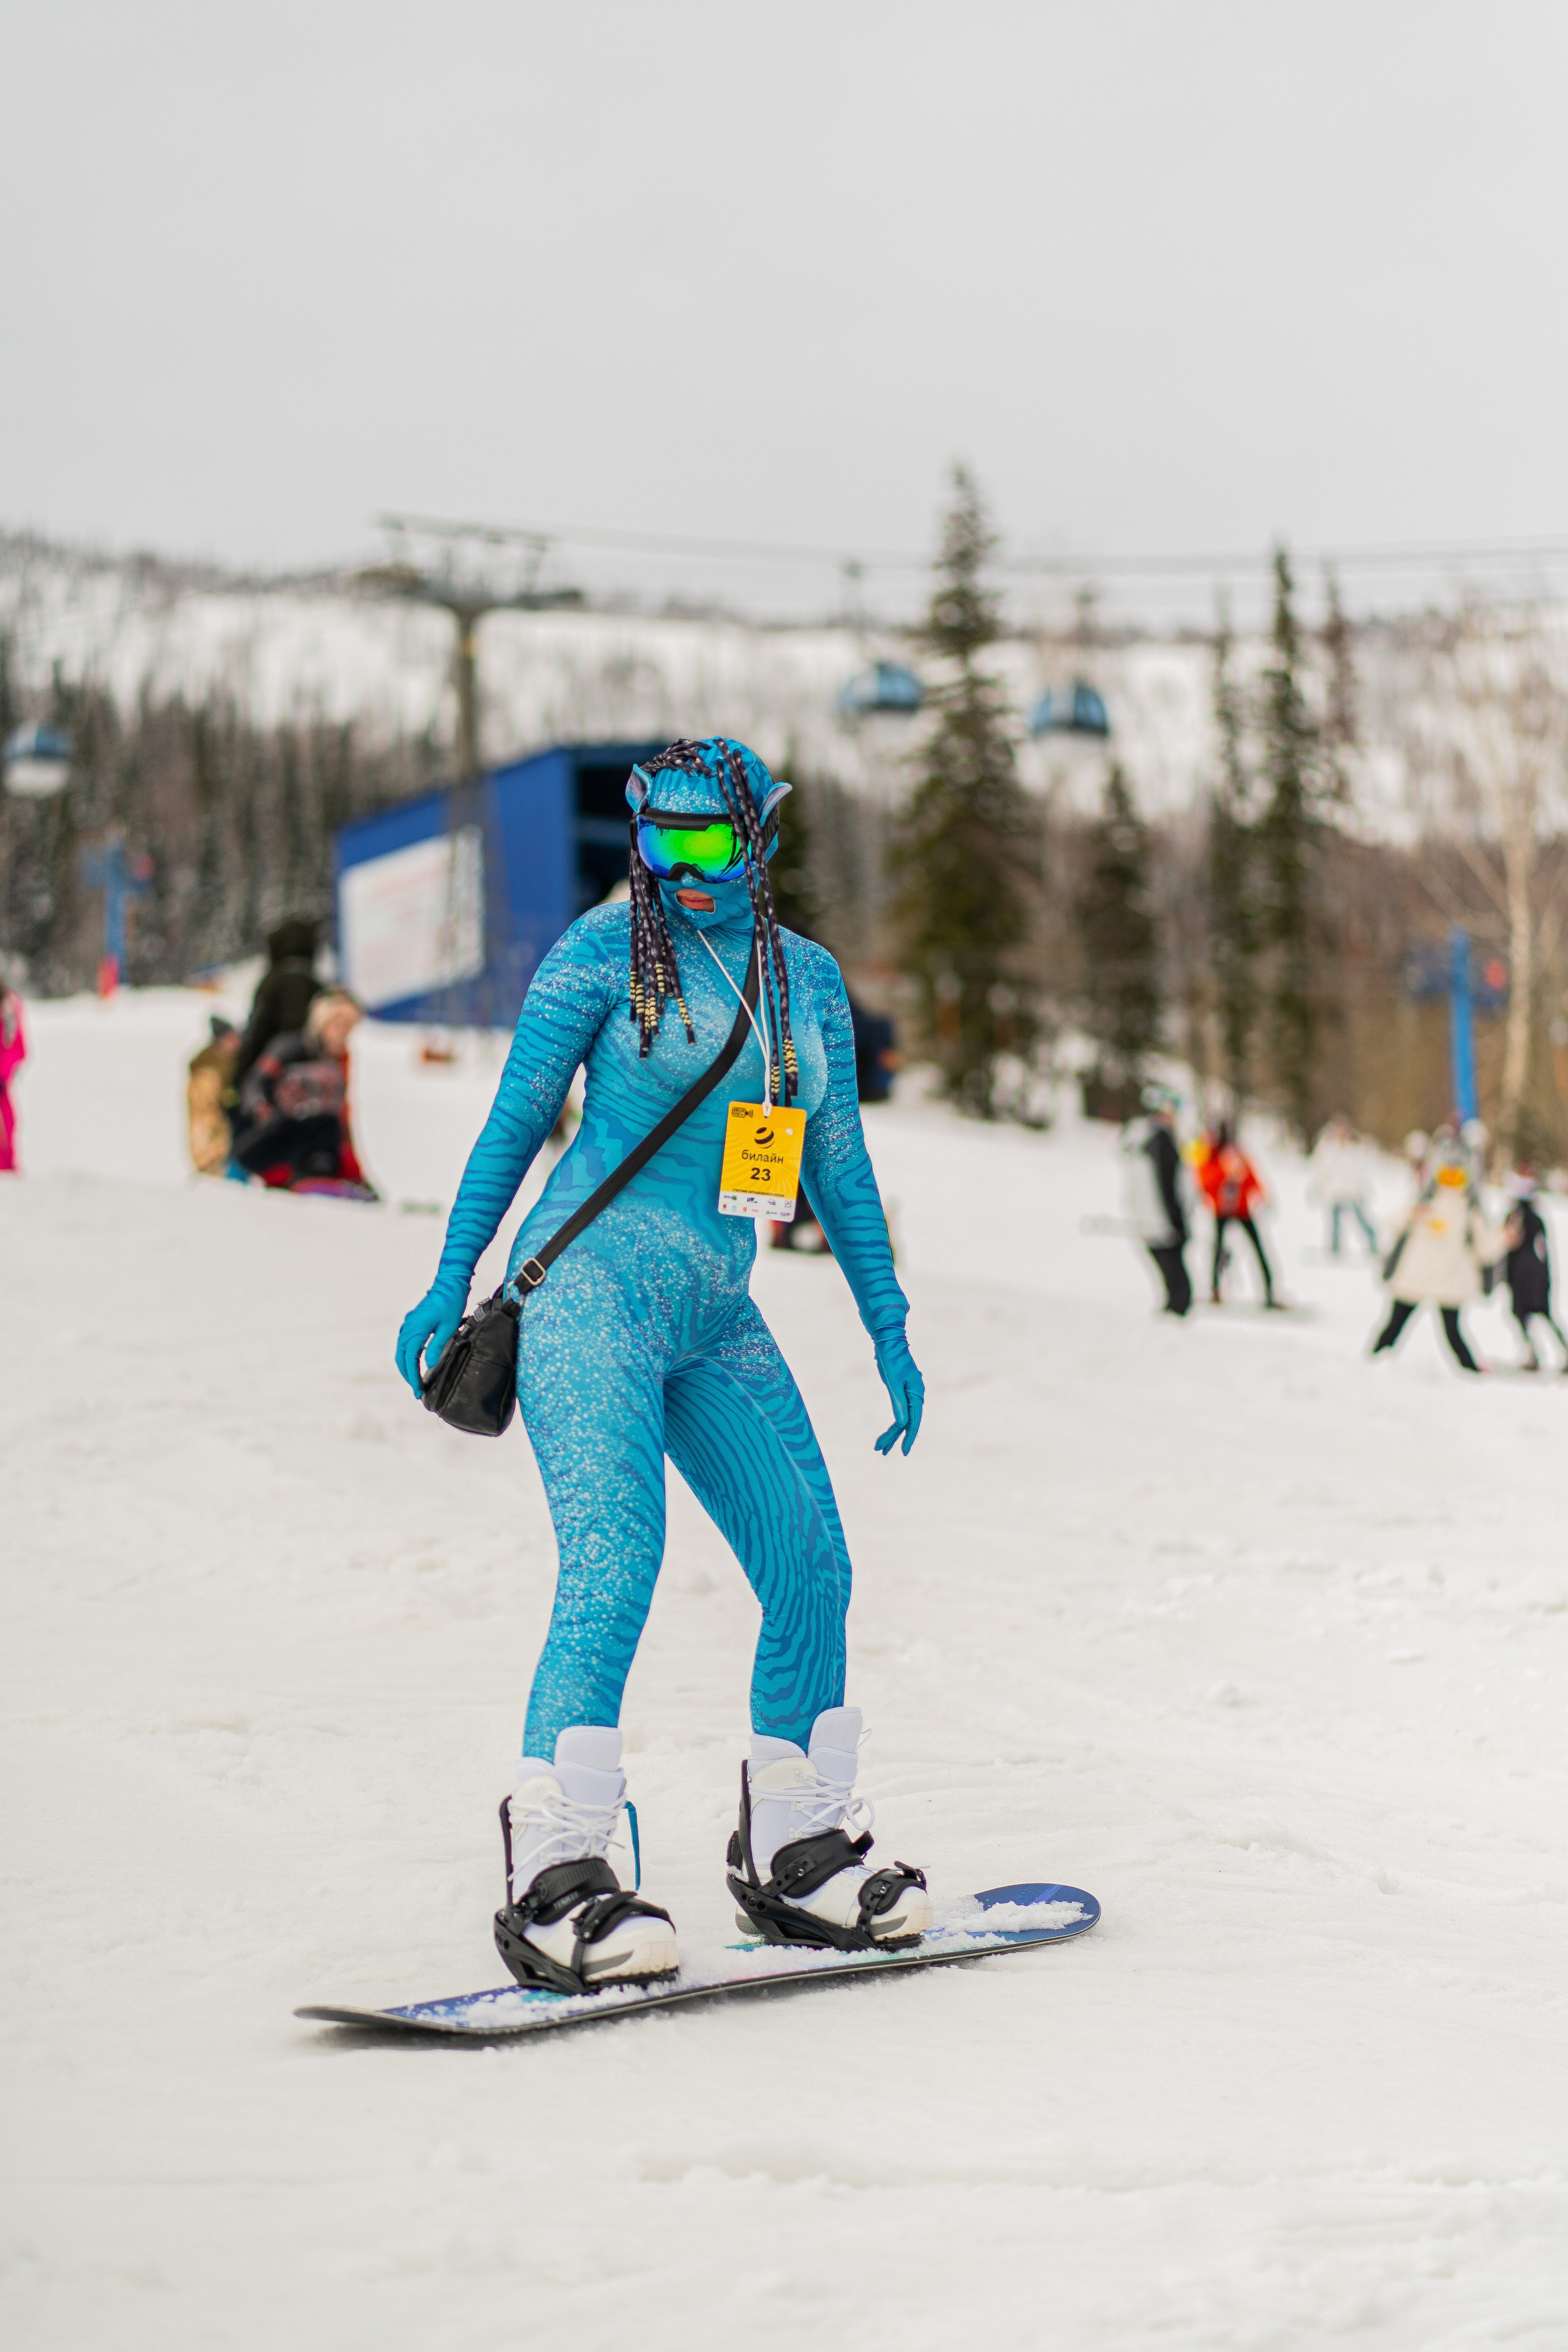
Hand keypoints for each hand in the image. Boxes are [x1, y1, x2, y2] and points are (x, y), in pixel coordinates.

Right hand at [395, 1282, 468, 1399]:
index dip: (413, 1377)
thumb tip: (430, 1365)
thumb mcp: (448, 1327)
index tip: (418, 1391)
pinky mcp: (412, 1321)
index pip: (410, 1359)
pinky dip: (407, 1355)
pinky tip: (415, 1361)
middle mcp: (408, 1327)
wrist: (449, 1283)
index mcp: (416, 1330)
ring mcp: (408, 1324)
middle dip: (407, 1374)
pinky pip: (405, 1342)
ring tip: (414, 1379)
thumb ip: (437, 1346)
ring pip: (401, 1350)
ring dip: (406, 1365)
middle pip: (401, 1356)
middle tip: (416, 1389)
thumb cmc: (451, 1303)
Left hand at [873, 1330, 923, 1456]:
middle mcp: (916, 1395)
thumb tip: (902, 1424)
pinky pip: (899, 1411)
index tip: (904, 1452)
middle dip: (894, 1438)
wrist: (889, 1341)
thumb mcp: (893, 1382)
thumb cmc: (891, 1359)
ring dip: (892, 1433)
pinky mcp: (901, 1391)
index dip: (909, 1438)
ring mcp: (909, 1394)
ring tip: (881, 1448)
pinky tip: (889, 1432)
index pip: (914, 1421)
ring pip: (902, 1418)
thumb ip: (899, 1403)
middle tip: (882, 1452)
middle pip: (907, 1423)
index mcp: (917, 1394)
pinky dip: (893, 1422)